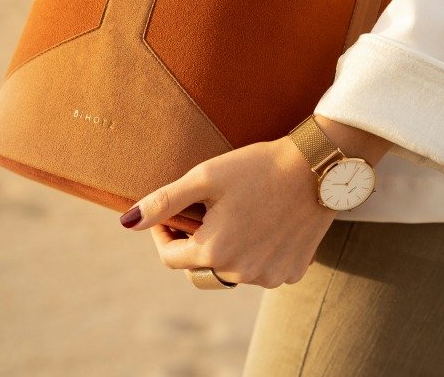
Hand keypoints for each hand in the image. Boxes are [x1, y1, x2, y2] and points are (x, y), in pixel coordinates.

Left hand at [118, 136, 336, 287]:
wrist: (316, 167)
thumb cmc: (257, 166)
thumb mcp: (205, 177)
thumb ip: (165, 201)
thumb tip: (127, 221)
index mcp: (214, 251)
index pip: (170, 258)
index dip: (162, 234)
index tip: (169, 215)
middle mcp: (241, 273)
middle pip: (201, 268)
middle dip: (194, 243)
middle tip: (202, 212)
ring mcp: (269, 276)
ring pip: (232, 270)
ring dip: (225, 249)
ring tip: (233, 214)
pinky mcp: (292, 272)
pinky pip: (262, 270)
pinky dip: (255, 253)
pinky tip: (261, 224)